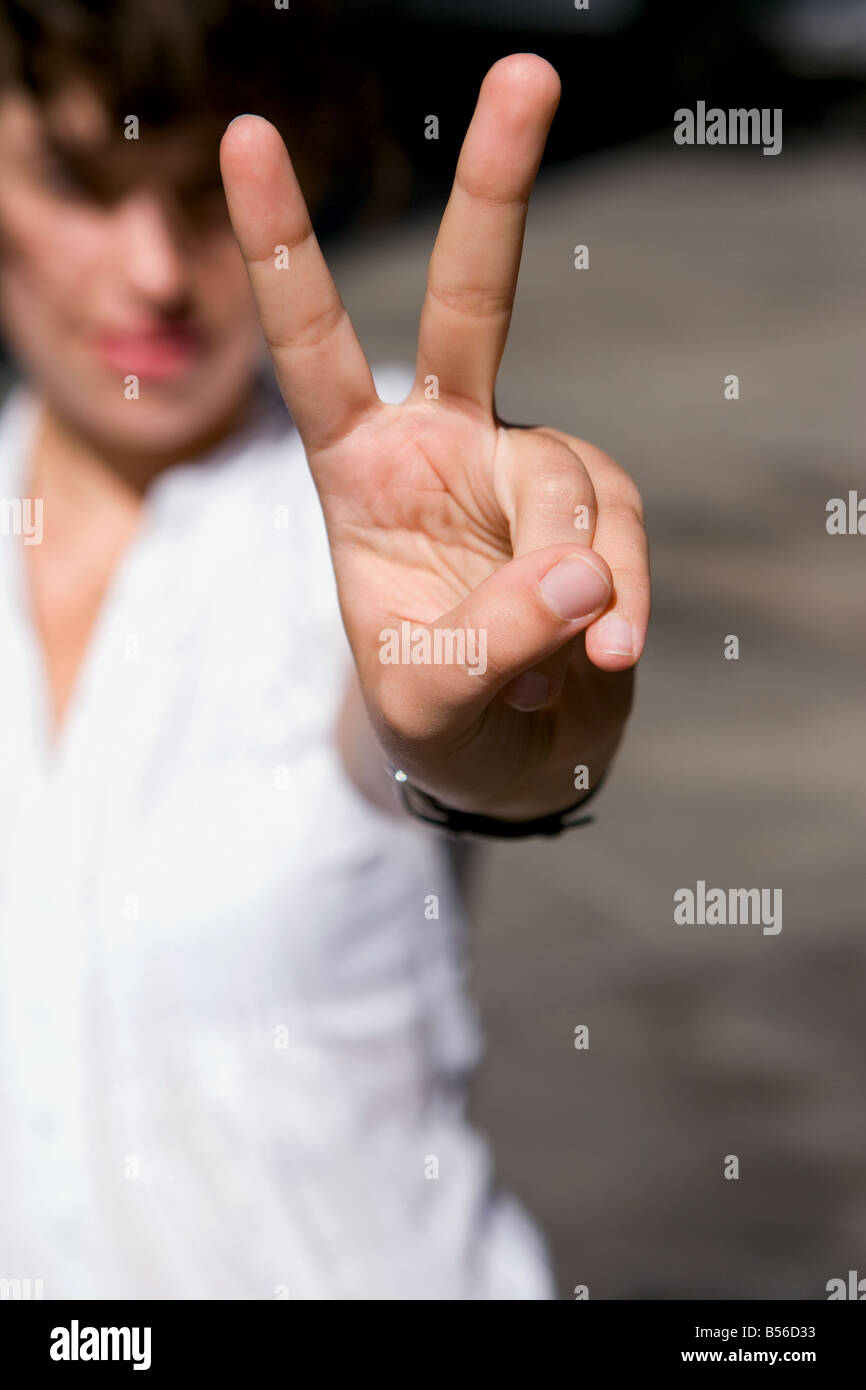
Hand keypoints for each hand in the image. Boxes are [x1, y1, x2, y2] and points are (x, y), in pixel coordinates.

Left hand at [219, 54, 649, 820]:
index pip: (313, 347)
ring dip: (574, 581)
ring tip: (559, 668)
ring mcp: (530, 466)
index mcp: (360, 468)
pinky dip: (621, 605)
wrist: (511, 752)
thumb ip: (491, 639)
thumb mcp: (430, 693)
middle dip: (498, 189)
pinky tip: (602, 660)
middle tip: (526, 70)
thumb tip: (585, 573)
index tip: (244, 138)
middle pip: (477, 300)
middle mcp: (448, 441)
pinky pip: (621, 538)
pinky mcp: (599, 507)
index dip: (284, 246)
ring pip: (572, 482)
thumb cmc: (437, 713)